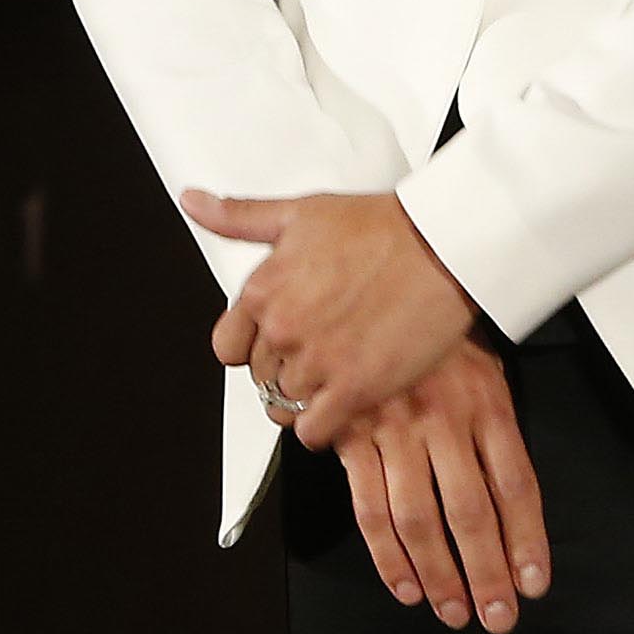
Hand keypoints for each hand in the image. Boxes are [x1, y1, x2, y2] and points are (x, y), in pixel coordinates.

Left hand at [190, 187, 477, 451]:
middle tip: (316, 357)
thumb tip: (193, 202)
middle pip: (260, 379)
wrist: (440, 246)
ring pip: (285, 407)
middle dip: (283, 372)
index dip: (252, 348)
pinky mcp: (355, 390)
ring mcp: (317, 362)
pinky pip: (314, 432)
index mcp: (263, 290)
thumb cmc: (379, 227)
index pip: (228, 347)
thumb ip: (239, 216)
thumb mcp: (298, 213)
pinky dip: (322, 428)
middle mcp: (283, 330)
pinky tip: (341, 408)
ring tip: (333, 380)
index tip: (275, 344)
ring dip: (305, 401)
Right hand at [336, 350, 546, 631]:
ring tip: (452, 610)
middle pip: (471, 512)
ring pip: (418, 518)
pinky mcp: (351, 435)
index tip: (532, 582)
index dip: (526, 539)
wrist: (378, 280)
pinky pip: (369, 506)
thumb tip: (514, 505)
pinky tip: (404, 583)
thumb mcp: (485, 368)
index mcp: (485, 402)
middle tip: (496, 615)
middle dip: (485, 573)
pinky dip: (386, 554)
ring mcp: (394, 428)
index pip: (515, 484)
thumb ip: (497, 430)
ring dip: (437, 574)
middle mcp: (442, 419)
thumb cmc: (435, 334)